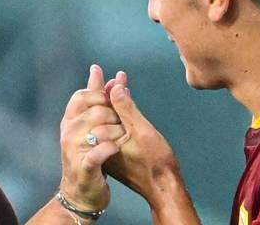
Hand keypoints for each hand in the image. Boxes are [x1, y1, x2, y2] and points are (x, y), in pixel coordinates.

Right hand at [58, 65, 124, 211]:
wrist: (82, 194)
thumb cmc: (88, 155)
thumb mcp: (91, 124)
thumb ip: (97, 97)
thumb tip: (97, 70)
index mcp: (69, 120)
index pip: (82, 96)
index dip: (101, 96)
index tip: (112, 104)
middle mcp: (68, 132)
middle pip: (96, 110)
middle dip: (115, 116)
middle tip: (120, 127)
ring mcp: (74, 150)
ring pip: (102, 130)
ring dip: (117, 134)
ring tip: (120, 141)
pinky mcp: (84, 167)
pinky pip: (101, 151)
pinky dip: (112, 148)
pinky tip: (117, 149)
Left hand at [103, 80, 180, 204]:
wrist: (163, 189)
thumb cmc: (155, 163)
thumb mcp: (141, 131)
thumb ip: (126, 108)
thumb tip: (115, 87)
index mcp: (102, 138)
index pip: (96, 107)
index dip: (99, 86)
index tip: (97, 70)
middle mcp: (101, 143)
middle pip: (100, 111)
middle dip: (107, 91)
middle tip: (112, 76)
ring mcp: (108, 148)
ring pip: (108, 119)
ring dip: (114, 102)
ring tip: (117, 85)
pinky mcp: (116, 153)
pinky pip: (114, 127)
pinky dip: (119, 114)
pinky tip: (123, 104)